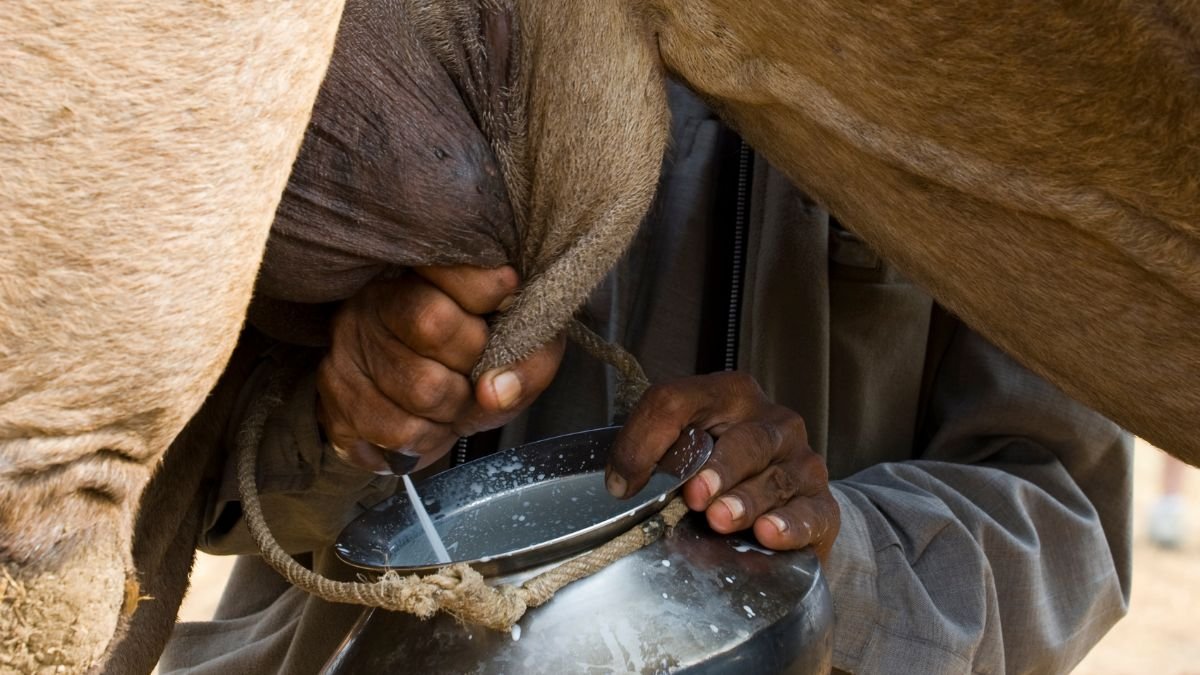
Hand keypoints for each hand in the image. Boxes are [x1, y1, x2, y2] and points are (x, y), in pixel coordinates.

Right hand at [316, 265, 564, 473]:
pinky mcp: (332, 396)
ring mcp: (346, 346)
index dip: (487, 290)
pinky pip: (398, 431)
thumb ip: (527, 362)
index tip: (505, 300)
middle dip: (471, 360)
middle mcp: (374, 300)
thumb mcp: (517, 352)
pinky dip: (429, 439)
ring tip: (453, 402)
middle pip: (434, 323)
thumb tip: (495, 391)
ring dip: (454, 409)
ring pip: (421, 388)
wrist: (408, 415)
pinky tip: (428, 424)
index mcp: (420, 272)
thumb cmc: (470, 368)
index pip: (449, 267)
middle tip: (474, 369)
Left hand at [605, 372, 839, 557]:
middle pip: (746, 439)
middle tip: (694, 495)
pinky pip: (810, 512)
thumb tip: (622, 483)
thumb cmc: (718, 471)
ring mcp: (803, 461)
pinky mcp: (822, 504)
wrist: (784, 503)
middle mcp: (773, 422)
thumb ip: (648, 452)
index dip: (649, 438)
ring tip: (721, 518)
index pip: (680, 400)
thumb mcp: (677, 451)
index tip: (626, 481)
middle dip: (719, 468)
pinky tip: (768, 532)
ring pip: (776, 477)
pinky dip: (789, 524)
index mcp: (727, 396)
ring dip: (746, 500)